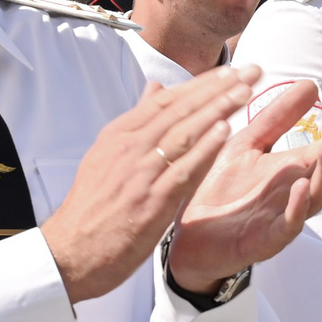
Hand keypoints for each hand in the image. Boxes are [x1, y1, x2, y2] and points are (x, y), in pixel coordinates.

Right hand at [43, 65, 263, 303]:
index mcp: (120, 135)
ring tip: (245, 91)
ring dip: (217, 110)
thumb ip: (138, 121)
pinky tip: (225, 132)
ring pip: (184, 133)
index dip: (201, 82)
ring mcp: (140, 174)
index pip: (167, 100)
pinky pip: (182, 170)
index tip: (231, 69)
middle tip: (251, 70)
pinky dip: (204, 149)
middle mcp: (129, 148)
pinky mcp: (150, 201)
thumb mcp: (108, 154)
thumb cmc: (93, 205)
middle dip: (219, 88)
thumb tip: (155, 86)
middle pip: (180, 110)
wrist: (70, 252)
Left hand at [168, 79, 321, 292]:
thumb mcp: (248, 145)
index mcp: (293, 172)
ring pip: (317, 198)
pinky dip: (298, 207)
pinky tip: (301, 186)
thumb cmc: (221, 190)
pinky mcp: (266, 239)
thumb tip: (311, 85)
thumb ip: (278, 119)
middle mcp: (295, 194)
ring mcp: (283, 218)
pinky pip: (289, 225)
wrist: (190, 236)